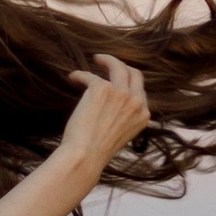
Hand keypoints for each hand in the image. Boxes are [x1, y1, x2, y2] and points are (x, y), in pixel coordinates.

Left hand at [58, 54, 149, 177]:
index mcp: (143, 115)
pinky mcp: (102, 88)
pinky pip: (90, 75)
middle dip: (122, 65)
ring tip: (96, 59)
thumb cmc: (96, 151)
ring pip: (117, 65)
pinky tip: (73, 77)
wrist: (85, 156)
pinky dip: (80, 75)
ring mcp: (121, 93)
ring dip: (106, 59)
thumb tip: (113, 104)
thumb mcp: (120, 134)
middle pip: (134, 73)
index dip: (127, 82)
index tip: (116, 80)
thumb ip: (124, 116)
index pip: (140, 90)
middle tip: (108, 64)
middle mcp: (136, 102)